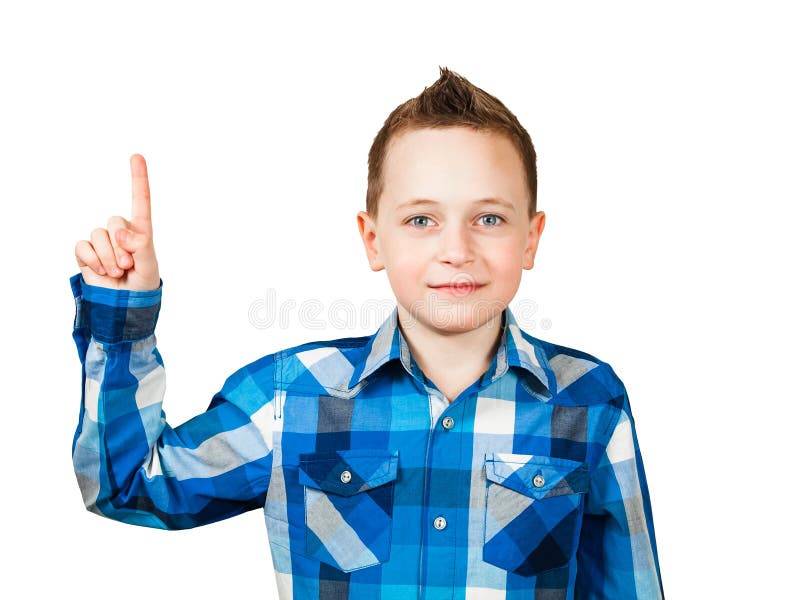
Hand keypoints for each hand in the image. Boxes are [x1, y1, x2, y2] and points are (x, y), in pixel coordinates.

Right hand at [74, 154, 160, 290]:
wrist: (125, 305)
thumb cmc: (142, 283)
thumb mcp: (150, 264)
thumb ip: (140, 244)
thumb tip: (119, 231)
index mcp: (141, 231)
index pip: (141, 201)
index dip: (138, 178)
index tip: (137, 156)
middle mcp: (120, 232)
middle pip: (115, 220)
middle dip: (122, 246)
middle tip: (129, 265)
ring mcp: (102, 241)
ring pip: (99, 235)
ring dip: (109, 257)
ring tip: (117, 272)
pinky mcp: (86, 252)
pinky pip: (84, 247)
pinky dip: (94, 261)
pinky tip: (102, 272)